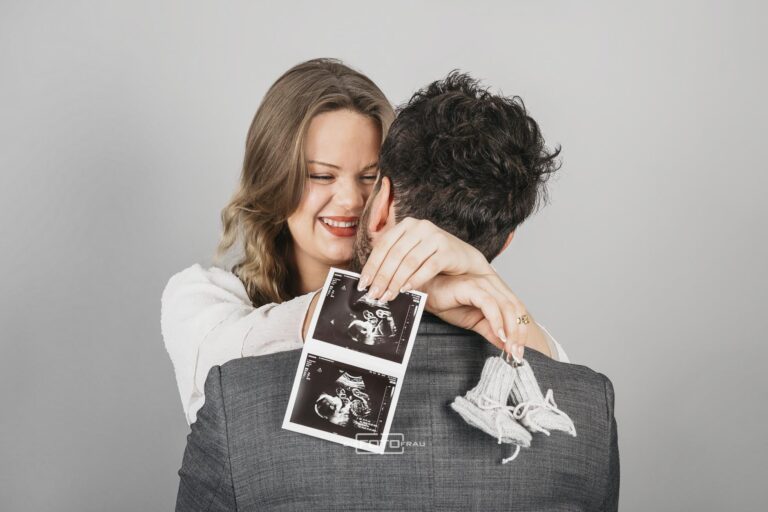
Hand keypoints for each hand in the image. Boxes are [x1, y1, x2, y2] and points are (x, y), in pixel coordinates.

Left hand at [359, 217, 491, 300]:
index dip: (372, 265)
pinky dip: (415, 280)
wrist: (464, 259)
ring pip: (409, 261)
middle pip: (395, 254)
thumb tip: (369, 279)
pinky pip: (428, 267)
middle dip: (382, 277)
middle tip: (374, 294)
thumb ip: (393, 258)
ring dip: (396, 282)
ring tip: (388, 296)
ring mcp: (435, 236)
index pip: (383, 245)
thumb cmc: (433, 257)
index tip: (363, 283)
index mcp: (407, 224)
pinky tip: (406, 290)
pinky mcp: (448, 250)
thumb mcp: (411, 251)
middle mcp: (420, 226)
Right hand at [421, 273, 531, 360]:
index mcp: (496, 290)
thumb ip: (491, 331)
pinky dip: (496, 321)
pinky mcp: (471, 287)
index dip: (522, 331)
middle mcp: (493, 284)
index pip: (518, 310)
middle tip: (516, 355)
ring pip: (506, 307)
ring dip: (511, 330)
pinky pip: (489, 304)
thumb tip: (506, 346)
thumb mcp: (474, 322)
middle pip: (516, 309)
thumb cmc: (448, 303)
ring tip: (509, 348)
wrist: (426, 293)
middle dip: (519, 334)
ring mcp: (483, 284)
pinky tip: (498, 335)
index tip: (518, 353)